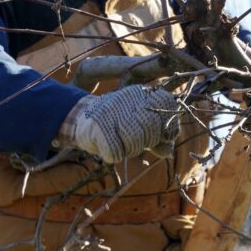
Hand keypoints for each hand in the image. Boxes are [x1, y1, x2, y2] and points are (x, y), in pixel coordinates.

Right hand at [64, 86, 179, 163]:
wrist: (82, 117)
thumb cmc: (118, 124)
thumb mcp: (142, 126)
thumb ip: (159, 136)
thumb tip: (167, 152)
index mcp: (142, 94)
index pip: (166, 102)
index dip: (169, 125)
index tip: (164, 136)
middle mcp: (127, 99)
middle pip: (151, 127)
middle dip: (148, 141)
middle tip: (137, 143)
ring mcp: (110, 111)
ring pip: (134, 141)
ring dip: (131, 150)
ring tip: (123, 145)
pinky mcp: (97, 126)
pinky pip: (115, 152)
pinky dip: (115, 155)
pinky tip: (110, 148)